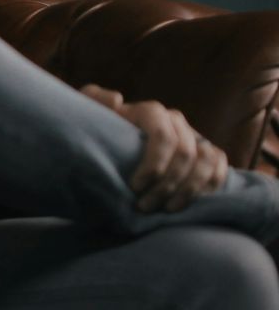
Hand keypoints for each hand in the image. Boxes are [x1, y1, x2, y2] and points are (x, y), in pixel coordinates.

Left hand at [78, 83, 229, 212]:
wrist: (111, 145)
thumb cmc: (98, 132)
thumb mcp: (89, 115)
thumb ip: (94, 100)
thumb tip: (118, 99)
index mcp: (150, 112)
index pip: (163, 136)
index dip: (154, 165)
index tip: (135, 187)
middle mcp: (175, 121)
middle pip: (185, 153)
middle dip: (167, 184)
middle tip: (145, 206)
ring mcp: (193, 136)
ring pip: (206, 160)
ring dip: (189, 189)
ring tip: (167, 209)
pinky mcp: (206, 152)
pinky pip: (220, 165)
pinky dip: (210, 185)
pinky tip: (190, 202)